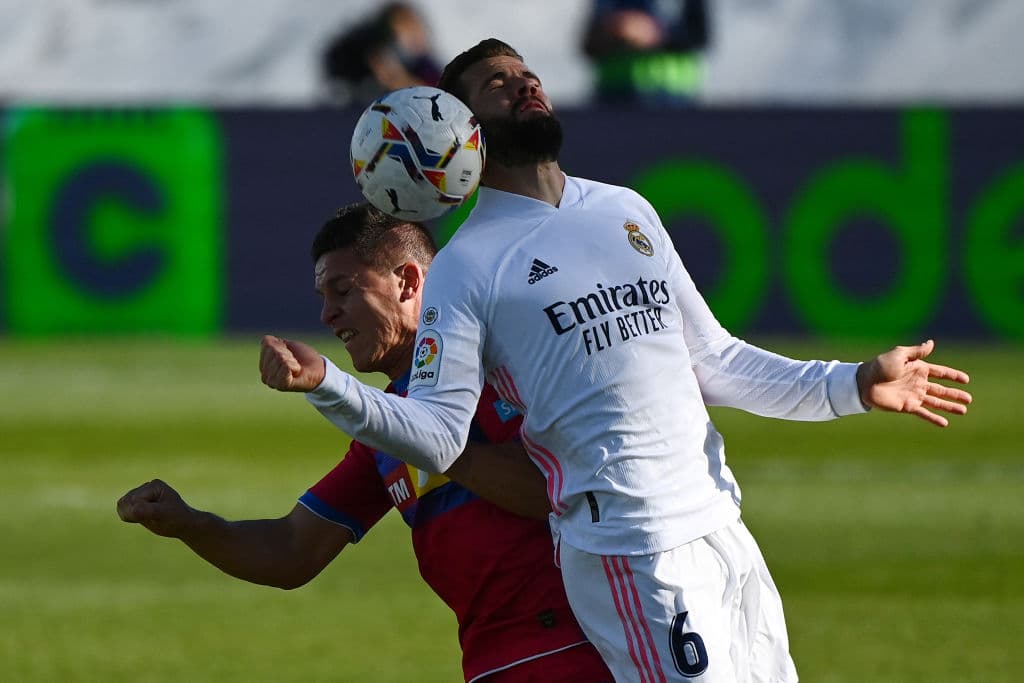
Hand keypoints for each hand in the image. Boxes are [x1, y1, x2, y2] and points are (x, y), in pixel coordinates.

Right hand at [117, 479, 194, 537]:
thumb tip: (132, 508)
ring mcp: (141, 492)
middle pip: (126, 501)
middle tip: (154, 517)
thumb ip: (147, 511)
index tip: (159, 516)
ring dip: (131, 515)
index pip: (135, 501)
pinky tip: (143, 517)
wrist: (182, 523)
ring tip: (149, 517)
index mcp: (154, 485)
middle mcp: (146, 486)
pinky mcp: (136, 500)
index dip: (141, 514)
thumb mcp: (163, 515)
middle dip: (135, 514)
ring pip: (122, 504)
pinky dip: (128, 516)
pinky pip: (121, 508)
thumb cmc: (175, 519)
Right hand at [259, 335, 325, 391]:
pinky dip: (294, 366)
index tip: (289, 353)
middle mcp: (264, 374)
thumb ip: (272, 343)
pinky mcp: (281, 385)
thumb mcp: (287, 345)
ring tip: (296, 367)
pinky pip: (285, 367)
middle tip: (294, 362)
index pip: (267, 343)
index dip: (282, 344)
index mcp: (263, 363)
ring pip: (280, 358)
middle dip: (288, 353)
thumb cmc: (303, 357)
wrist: (318, 371)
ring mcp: (271, 381)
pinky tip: (297, 372)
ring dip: (292, 360)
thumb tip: (265, 341)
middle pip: (274, 351)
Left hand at [856, 340, 971, 426]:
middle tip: (969, 398)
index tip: (966, 380)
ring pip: (936, 402)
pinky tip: (945, 423)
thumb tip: (931, 342)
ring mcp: (914, 395)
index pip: (940, 373)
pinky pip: (924, 413)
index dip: (953, 376)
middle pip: (942, 389)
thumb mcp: (899, 355)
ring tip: (963, 410)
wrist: (864, 382)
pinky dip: (934, 418)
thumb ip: (917, 352)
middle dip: (955, 394)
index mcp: (918, 369)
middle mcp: (918, 383)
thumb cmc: (880, 366)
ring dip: (949, 407)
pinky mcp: (907, 406)